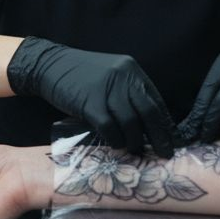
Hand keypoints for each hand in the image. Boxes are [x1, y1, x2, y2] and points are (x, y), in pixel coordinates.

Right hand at [7, 37, 175, 156]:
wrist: (49, 65)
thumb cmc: (80, 76)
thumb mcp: (109, 77)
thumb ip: (127, 94)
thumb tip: (146, 124)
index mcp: (131, 70)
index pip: (155, 101)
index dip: (164, 123)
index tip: (170, 140)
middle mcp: (123, 77)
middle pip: (148, 112)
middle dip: (158, 136)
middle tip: (163, 153)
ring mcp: (106, 89)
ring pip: (130, 122)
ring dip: (135, 141)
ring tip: (135, 151)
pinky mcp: (90, 102)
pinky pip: (109, 128)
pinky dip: (115, 140)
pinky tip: (115, 145)